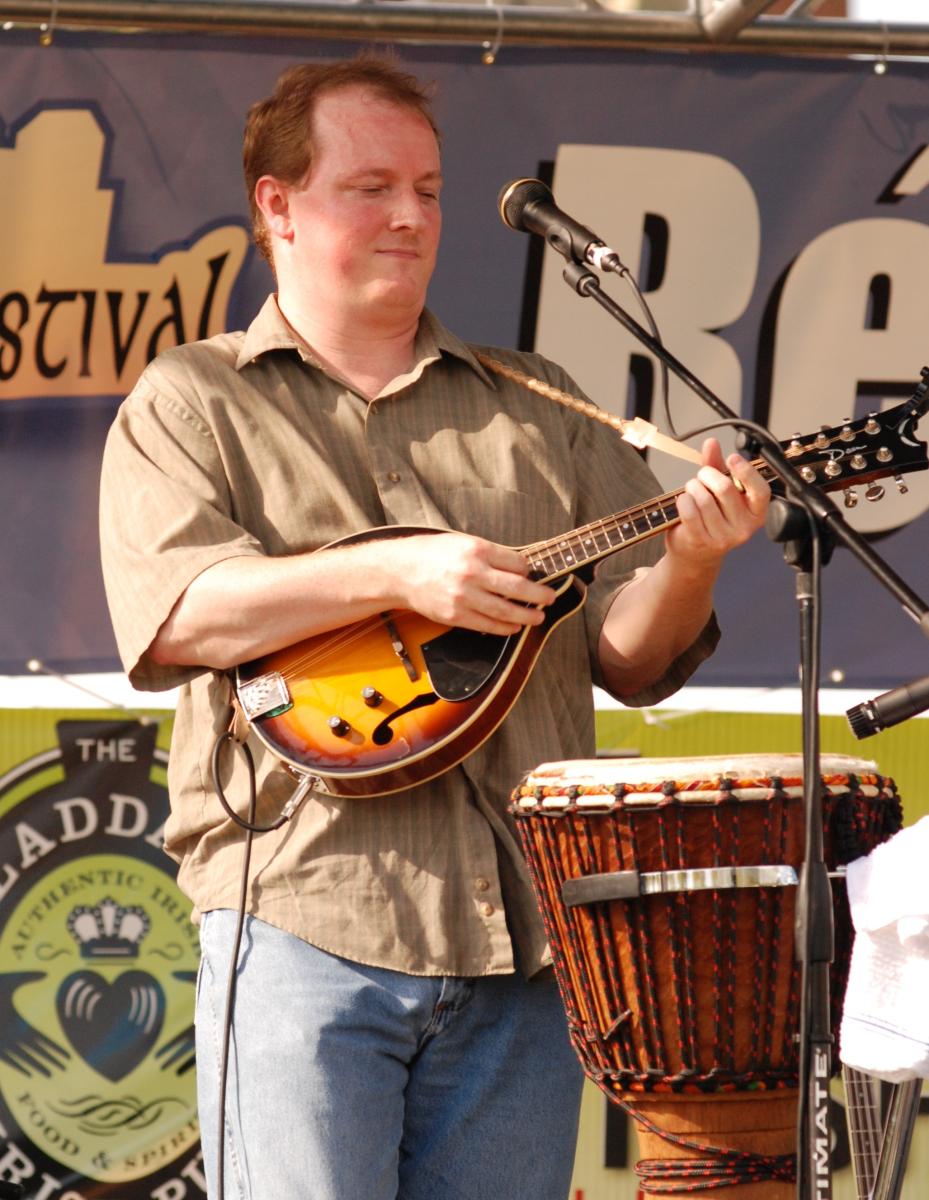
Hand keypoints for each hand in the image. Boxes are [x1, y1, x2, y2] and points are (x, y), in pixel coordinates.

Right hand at [393, 532, 554, 635]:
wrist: (400, 571)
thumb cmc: (432, 553)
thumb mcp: (463, 542)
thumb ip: (490, 554)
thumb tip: (520, 567)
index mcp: (477, 550)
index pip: (517, 563)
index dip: (528, 570)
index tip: (530, 574)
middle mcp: (472, 573)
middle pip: (517, 587)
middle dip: (539, 595)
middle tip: (549, 598)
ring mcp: (463, 596)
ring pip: (505, 610)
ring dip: (526, 616)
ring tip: (537, 616)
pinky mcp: (455, 615)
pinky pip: (486, 625)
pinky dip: (504, 627)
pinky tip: (514, 627)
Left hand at [665, 438, 769, 569]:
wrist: (696, 554)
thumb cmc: (711, 519)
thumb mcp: (719, 491)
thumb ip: (716, 466)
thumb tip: (711, 443)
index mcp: (756, 514)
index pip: (760, 490)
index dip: (746, 471)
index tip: (732, 458)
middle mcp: (744, 528)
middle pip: (725, 488)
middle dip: (708, 475)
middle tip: (701, 476)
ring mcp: (723, 538)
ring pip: (704, 498)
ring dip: (692, 488)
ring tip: (692, 491)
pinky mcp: (701, 541)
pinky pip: (689, 511)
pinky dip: (682, 500)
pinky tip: (684, 502)